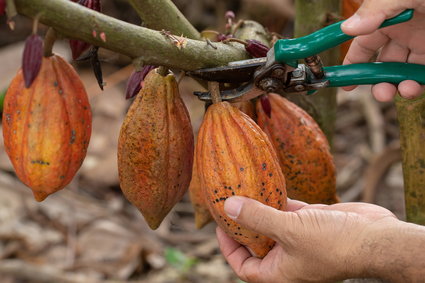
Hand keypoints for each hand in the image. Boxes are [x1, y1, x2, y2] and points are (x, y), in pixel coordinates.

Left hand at [217, 196, 397, 281]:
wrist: (376, 238)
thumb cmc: (334, 244)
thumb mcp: (289, 231)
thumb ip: (257, 218)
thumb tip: (228, 207)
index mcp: (279, 272)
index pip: (243, 266)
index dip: (228, 247)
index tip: (220, 225)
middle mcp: (287, 257)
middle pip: (255, 242)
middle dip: (243, 223)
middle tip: (229, 201)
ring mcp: (299, 239)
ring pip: (272, 222)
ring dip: (259, 207)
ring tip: (243, 189)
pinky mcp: (311, 222)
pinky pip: (288, 210)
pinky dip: (278, 199)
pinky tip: (268, 184)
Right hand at [341, 0, 424, 100]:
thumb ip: (377, 10)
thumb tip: (347, 28)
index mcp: (390, 16)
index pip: (365, 44)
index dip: (353, 63)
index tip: (346, 84)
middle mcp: (407, 31)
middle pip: (384, 63)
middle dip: (379, 81)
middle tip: (381, 93)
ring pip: (406, 72)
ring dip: (400, 86)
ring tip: (405, 91)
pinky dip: (420, 84)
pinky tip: (417, 87)